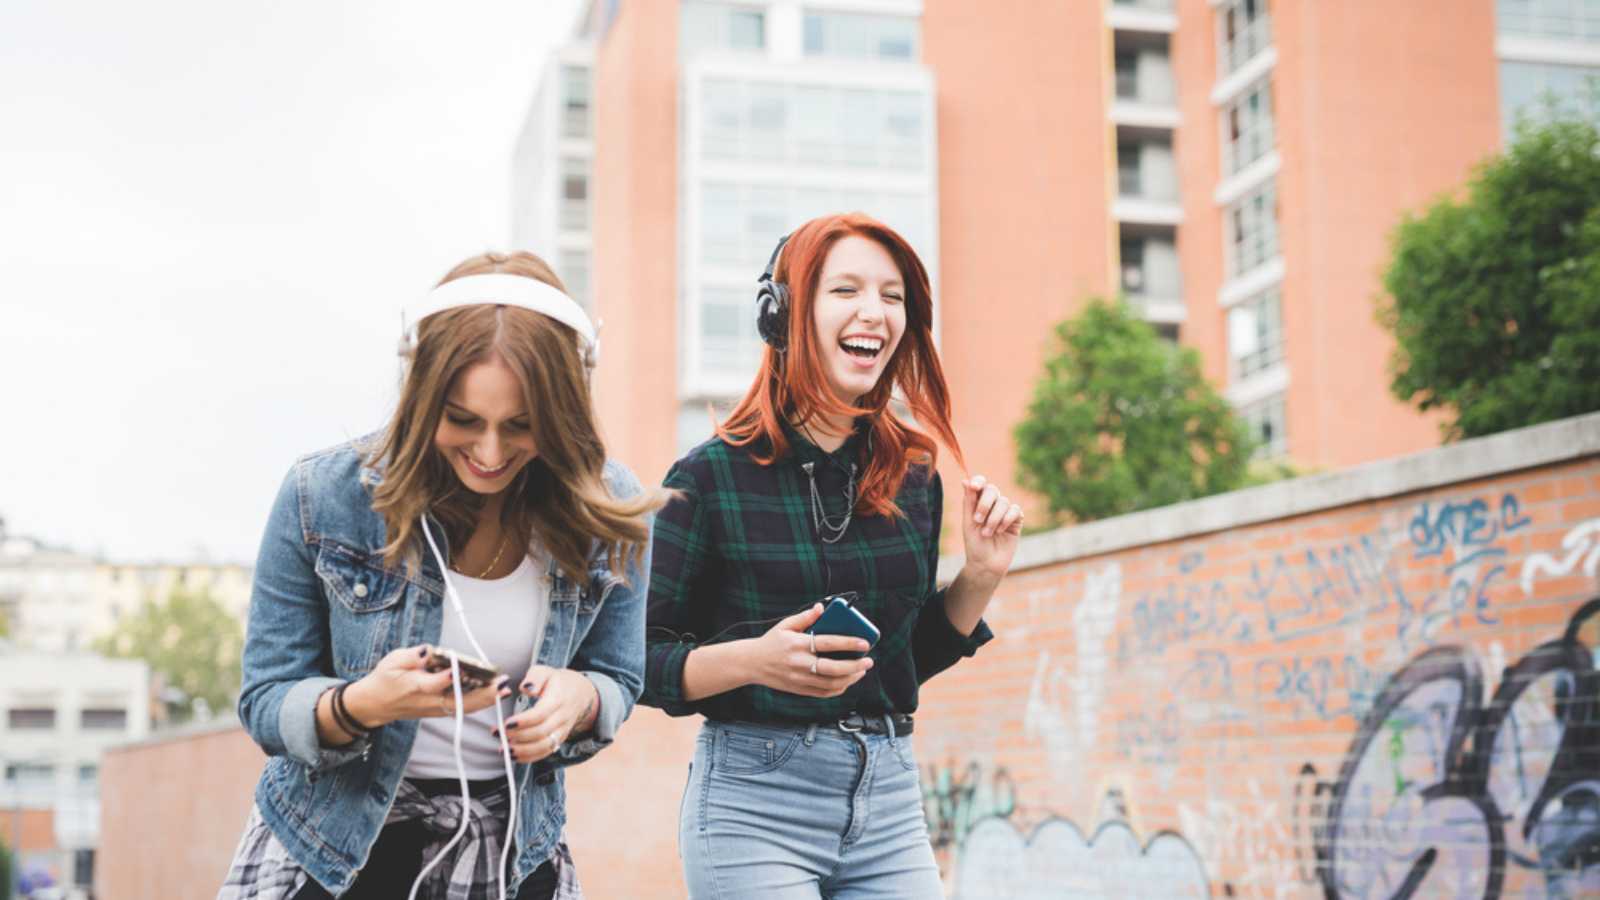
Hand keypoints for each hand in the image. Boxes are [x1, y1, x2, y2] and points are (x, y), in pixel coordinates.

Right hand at [345, 644, 510, 726]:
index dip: (446, 678)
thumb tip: (429, 651)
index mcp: (414, 686)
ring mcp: (435, 709)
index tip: (460, 670)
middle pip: (457, 700)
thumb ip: (412, 656)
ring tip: (504, 688)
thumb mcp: (392, 661)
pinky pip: (463, 708)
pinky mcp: (440, 711)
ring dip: (486, 699)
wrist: (376, 704)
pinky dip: (481, 702)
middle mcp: (428, 701)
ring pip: (464, 707)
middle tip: (501, 684)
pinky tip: (496, 693)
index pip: (433, 684)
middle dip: (481, 693)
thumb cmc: (386, 678)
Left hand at [493, 667, 598, 763]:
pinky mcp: (559, 740)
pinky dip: (529, 757)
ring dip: (523, 751)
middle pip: (541, 732)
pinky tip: (514, 756)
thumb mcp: (546, 671)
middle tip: (498, 734)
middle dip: (518, 736)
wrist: (581, 694)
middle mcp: (562, 717)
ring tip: (504, 749)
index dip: (523, 721)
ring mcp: (562, 731)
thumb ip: (534, 677)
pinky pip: (546, 752)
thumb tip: (524, 688)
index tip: (506, 723)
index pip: (541, 714)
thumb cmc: (558, 681)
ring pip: (544, 746)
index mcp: (558, 699)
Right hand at [743, 604, 873, 697]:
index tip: (864, 643)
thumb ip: (805, 617)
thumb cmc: (770, 642)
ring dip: (850, 678)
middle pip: (832, 668)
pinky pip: (823, 693)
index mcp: (797, 644)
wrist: (751, 663)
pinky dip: (839, 689)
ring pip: (830, 684)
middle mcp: (799, 663)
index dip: (848, 643)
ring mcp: (799, 678)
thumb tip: (822, 608)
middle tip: (868, 661)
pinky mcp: (799, 689)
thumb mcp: (785, 625)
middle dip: (854, 666)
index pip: (828, 643)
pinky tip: (847, 681)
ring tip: (861, 670)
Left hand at [961, 475, 1022, 581]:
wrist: (987, 564)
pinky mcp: (1016, 520)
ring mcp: (1005, 511)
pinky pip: (1015, 510)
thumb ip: (969, 502)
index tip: (974, 487)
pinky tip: (1000, 531)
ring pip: (1004, 502)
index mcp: (977, 502)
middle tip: (977, 519)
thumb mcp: (968, 522)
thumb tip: (965, 480)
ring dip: (994, 518)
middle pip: (992, 490)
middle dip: (985, 504)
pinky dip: (1006, 520)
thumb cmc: (974, 544)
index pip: (980, 484)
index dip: (978, 481)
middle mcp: (992, 504)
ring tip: (987, 533)